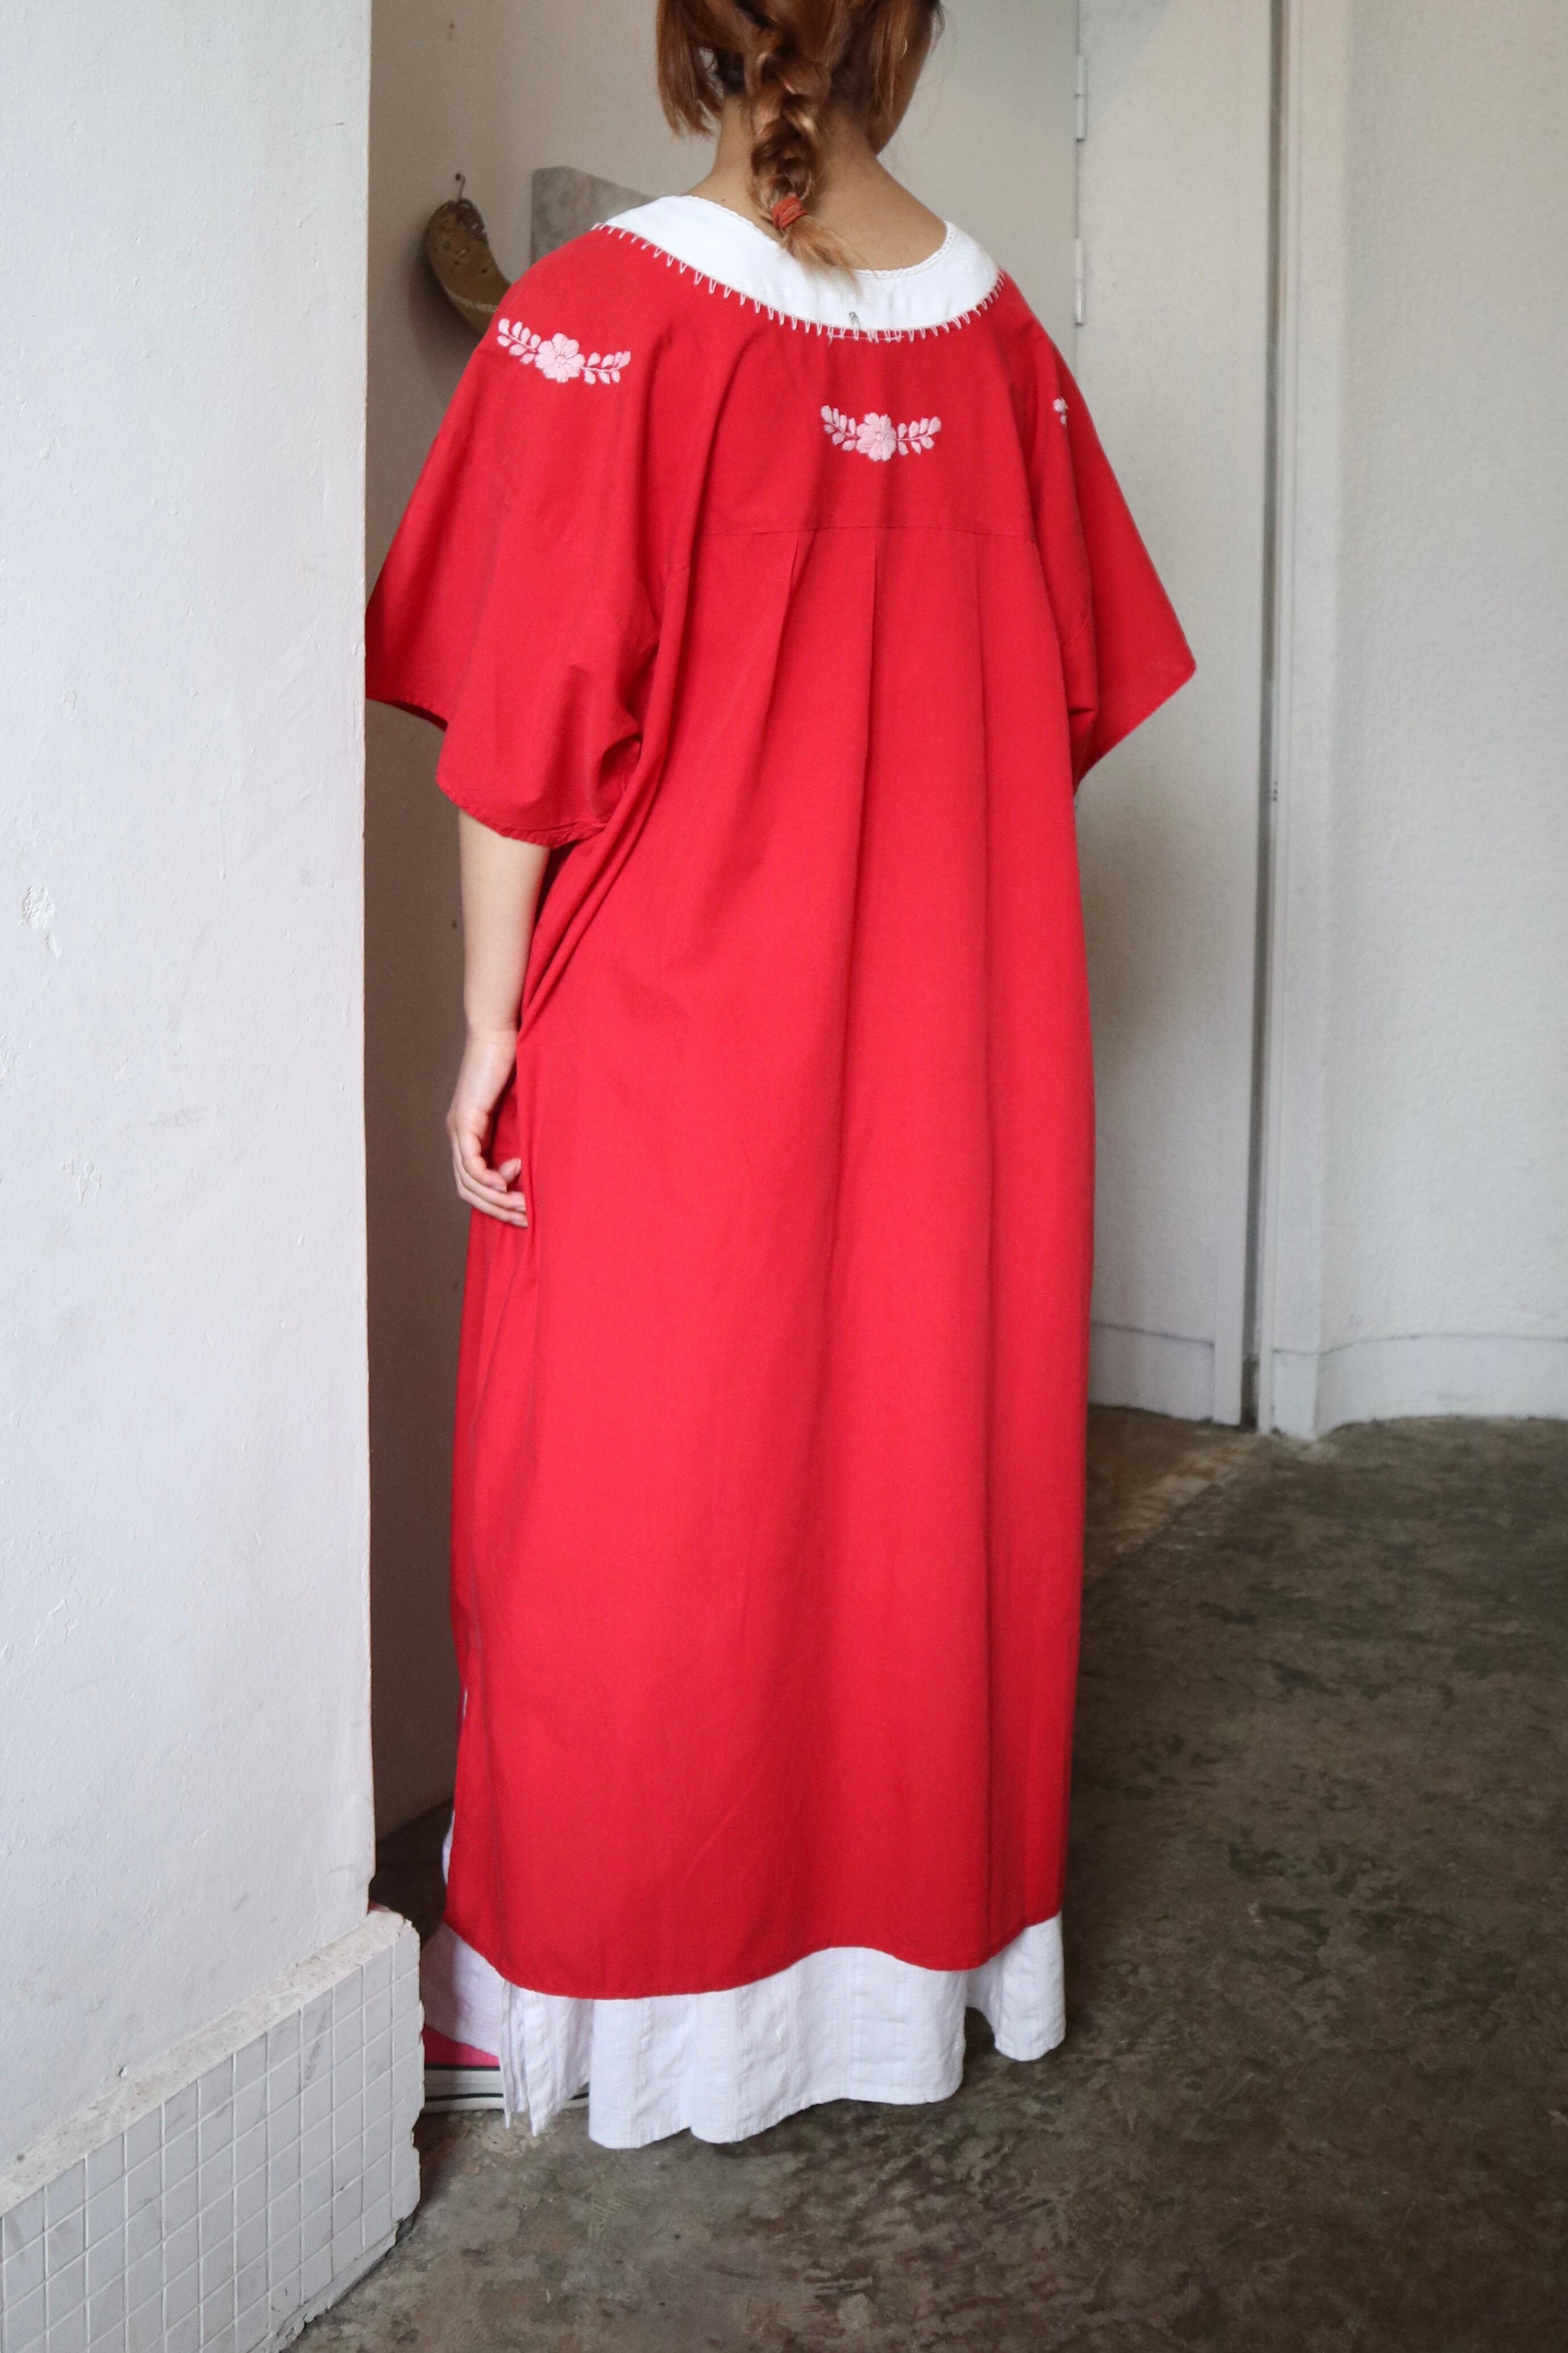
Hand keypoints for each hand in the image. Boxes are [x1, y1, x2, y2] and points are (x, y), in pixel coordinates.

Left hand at [446, 1026, 527, 1225]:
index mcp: (471, 1133)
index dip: (497, 1202)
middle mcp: (459, 1135)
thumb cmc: (514, 1063)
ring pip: (468, 1182)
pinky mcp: (464, 1120)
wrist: (500, 1032)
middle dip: (497, 1210)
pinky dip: (488, 1178)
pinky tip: (507, 1184)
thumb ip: (520, 1132)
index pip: (474, 1183)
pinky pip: (470, 1162)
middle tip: (525, 1218)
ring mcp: (458, 1128)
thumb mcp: (519, 1108)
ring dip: (496, 1199)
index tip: (525, 1205)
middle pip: (468, 1190)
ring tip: (522, 1206)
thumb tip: (533, 1161)